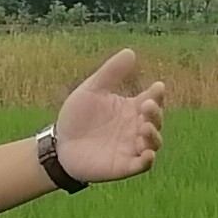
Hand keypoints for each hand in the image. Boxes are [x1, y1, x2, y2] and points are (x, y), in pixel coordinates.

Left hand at [53, 47, 168, 185]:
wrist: (59, 145)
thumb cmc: (77, 117)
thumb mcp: (92, 90)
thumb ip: (111, 73)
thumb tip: (130, 52)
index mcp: (131, 108)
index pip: (152, 99)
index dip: (158, 94)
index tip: (157, 87)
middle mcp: (136, 127)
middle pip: (156, 120)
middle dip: (156, 113)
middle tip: (147, 106)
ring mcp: (132, 147)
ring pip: (154, 142)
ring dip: (154, 135)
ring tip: (145, 127)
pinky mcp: (124, 166)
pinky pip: (143, 165)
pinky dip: (148, 160)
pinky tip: (148, 153)